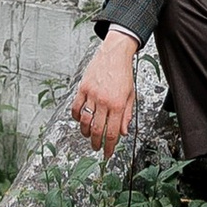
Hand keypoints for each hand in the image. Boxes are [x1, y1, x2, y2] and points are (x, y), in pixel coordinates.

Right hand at [70, 28, 138, 157]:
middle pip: (97, 130)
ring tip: (89, 136)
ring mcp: (92, 95)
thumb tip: (123, 133)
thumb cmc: (124, 73)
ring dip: (86, 132)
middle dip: (96, 144)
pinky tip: (80, 120)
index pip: (112, 132)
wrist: (115, 53)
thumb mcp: (130, 95)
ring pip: (85, 121)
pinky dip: (76, 117)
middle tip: (97, 148)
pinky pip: (76, 108)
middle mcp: (104, 101)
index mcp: (117, 104)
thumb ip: (126, 115)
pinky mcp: (83, 88)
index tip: (107, 154)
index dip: (109, 147)